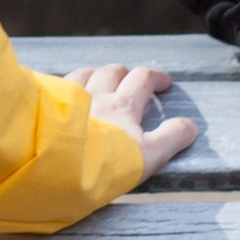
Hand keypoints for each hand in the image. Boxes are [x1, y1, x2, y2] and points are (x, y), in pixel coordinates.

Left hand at [66, 58, 199, 178]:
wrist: (59, 168)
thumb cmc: (106, 164)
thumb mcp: (149, 156)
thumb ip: (171, 139)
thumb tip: (191, 126)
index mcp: (123, 105)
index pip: (143, 79)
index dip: (156, 78)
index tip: (164, 83)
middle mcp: (96, 95)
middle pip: (112, 72)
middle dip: (124, 73)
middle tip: (129, 80)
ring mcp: (69, 100)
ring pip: (83, 74)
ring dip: (95, 74)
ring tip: (97, 80)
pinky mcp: (48, 108)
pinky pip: (57, 86)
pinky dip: (66, 86)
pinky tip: (64, 94)